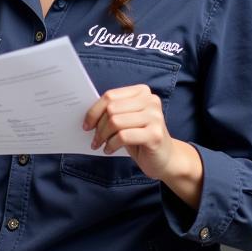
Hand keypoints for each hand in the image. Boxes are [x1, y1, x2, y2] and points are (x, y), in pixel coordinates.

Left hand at [82, 85, 202, 207]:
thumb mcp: (126, 119)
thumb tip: (87, 114)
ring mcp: (155, 117)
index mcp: (142, 92)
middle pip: (111, 109)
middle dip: (98, 126)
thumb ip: (113, 111)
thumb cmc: (140, 137)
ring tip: (101, 144)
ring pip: (116, 122)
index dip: (94, 111)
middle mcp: (151, 101)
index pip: (110, 96)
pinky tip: (110, 150)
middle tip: (94, 139)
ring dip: (103, 136)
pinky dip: (111, 144)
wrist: (165, 158)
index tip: (86, 124)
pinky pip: (123, 136)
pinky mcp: (155, 134)